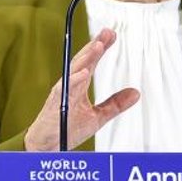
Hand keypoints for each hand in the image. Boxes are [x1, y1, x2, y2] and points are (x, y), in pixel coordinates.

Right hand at [23, 28, 139, 150]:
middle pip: (82, 61)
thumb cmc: (67, 129)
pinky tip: (84, 73)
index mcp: (78, 86)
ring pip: (73, 72)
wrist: (46, 147)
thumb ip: (115, 104)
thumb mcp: (97, 116)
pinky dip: (74, 81)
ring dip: (86, 58)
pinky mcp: (55, 106)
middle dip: (94, 46)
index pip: (90, 62)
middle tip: (107, 32)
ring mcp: (61, 94)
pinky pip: (63, 91)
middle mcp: (69, 86)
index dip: (101, 48)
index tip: (111, 34)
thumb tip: (135, 93)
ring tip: (98, 46)